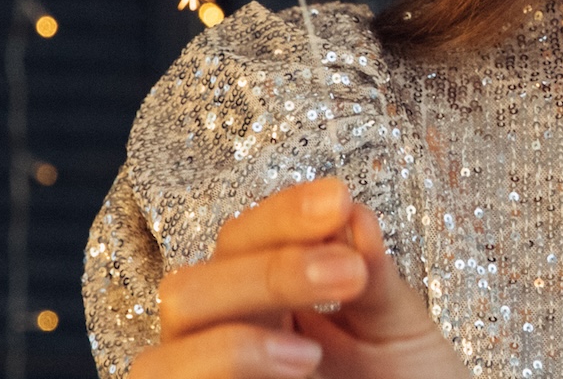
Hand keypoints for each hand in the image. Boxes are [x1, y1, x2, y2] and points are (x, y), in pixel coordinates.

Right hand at [127, 177, 464, 378]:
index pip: (241, 241)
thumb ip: (375, 279)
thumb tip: (353, 215)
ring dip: (235, 338)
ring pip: (163, 347)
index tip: (337, 201)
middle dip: (266, 272)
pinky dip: (227, 365)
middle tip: (348, 274)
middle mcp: (222, 341)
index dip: (280, 214)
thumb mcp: (400, 334)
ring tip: (314, 352)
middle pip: (190, 286)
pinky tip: (300, 369)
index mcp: (265, 304)